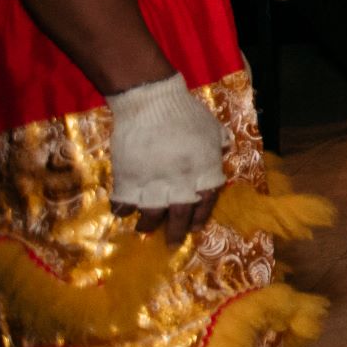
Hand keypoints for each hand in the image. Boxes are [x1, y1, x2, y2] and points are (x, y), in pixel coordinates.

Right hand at [106, 75, 229, 243]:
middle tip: (172, 243)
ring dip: (148, 225)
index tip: (196, 228)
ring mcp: (154, 183)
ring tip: (145, 230)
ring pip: (151, 215)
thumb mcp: (212, 127)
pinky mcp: (128, 179)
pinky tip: (122, 212)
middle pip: (180, 215)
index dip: (200, 217)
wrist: (151, 103)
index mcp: (205, 171)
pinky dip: (122, 209)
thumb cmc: (185, 112)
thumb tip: (224, 148)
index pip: (206, 202)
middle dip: (176, 233)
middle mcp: (182, 183)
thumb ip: (218, 142)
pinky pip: (124, 203)